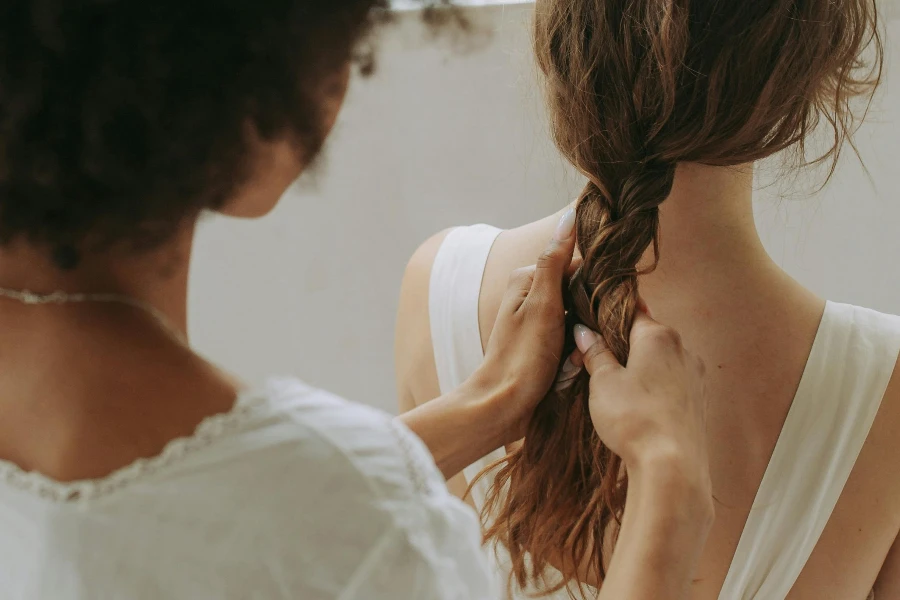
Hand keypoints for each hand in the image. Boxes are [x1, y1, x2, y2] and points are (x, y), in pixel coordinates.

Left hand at [470, 208, 577, 444]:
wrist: (503, 405)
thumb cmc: (522, 356)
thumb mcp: (543, 304)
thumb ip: (556, 261)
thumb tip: (570, 216)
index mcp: (528, 279)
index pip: (576, 266)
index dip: (595, 284)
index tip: (603, 305)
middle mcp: (531, 296)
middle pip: (580, 292)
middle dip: (590, 315)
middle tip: (582, 339)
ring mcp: (538, 322)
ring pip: (580, 318)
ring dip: (585, 337)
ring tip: (574, 358)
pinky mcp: (544, 345)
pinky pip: (573, 340)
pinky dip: (577, 352)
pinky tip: (572, 367)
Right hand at [575, 311, 710, 492]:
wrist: (671, 466)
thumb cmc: (634, 419)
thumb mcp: (603, 381)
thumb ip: (595, 352)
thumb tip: (585, 332)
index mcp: (658, 336)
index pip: (630, 312)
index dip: (604, 322)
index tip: (587, 336)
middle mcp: (683, 349)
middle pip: (645, 337)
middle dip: (619, 347)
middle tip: (592, 367)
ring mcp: (695, 376)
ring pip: (659, 360)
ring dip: (637, 369)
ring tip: (613, 391)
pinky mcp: (698, 400)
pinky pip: (670, 382)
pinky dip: (652, 387)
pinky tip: (636, 407)